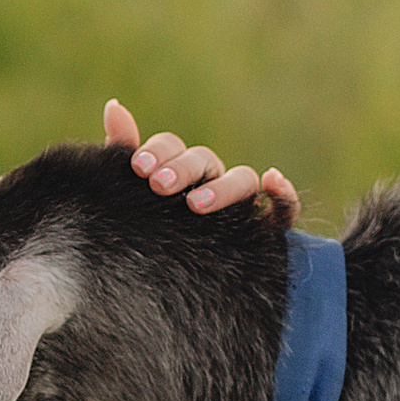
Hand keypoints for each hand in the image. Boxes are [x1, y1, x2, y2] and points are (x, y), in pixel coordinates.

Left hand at [103, 95, 298, 226]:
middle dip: (183, 169)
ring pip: (244, 180)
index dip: (158, 152)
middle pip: (205, 160)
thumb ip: (124, 151)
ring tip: (195, 204)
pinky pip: (285, 209)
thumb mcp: (130, 197)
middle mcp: (211, 183)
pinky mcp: (267, 232)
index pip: (172, 148)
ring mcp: (241, 206)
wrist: (164, 295)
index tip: (138, 167)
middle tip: (159, 186)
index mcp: (178, 174)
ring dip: (223, 186)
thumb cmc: (145, 238)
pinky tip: (273, 180)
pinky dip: (283, 193)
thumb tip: (114, 106)